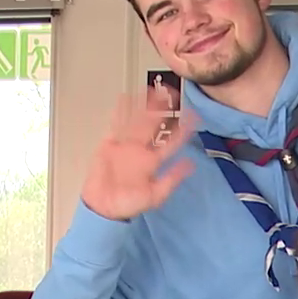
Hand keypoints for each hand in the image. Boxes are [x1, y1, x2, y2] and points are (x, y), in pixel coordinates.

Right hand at [80, 95, 196, 220]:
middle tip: (172, 94)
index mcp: (153, 161)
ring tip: (151, 90)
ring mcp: (125, 146)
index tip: (194, 118)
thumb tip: (191, 164)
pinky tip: (124, 100)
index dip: (182, 131)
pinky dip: (118, 113)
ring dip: (143, 107)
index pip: (171, 142)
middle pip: (154, 126)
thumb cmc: (128, 204)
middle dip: (162, 110)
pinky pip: (115, 126)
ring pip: (137, 122)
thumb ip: (172, 179)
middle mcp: (141, 151)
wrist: (103, 207)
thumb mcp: (155, 195)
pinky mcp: (109, 144)